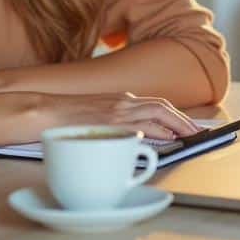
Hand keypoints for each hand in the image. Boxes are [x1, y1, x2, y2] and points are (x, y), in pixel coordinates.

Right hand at [53, 92, 201, 140]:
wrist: (41, 111)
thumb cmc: (64, 117)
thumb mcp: (94, 114)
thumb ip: (115, 122)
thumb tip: (134, 139)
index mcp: (119, 99)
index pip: (155, 105)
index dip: (175, 115)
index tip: (188, 125)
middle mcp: (122, 102)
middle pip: (162, 107)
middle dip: (184, 119)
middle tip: (199, 132)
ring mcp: (117, 111)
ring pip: (157, 113)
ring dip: (178, 123)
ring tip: (192, 135)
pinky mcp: (110, 122)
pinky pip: (141, 126)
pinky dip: (158, 130)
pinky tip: (169, 138)